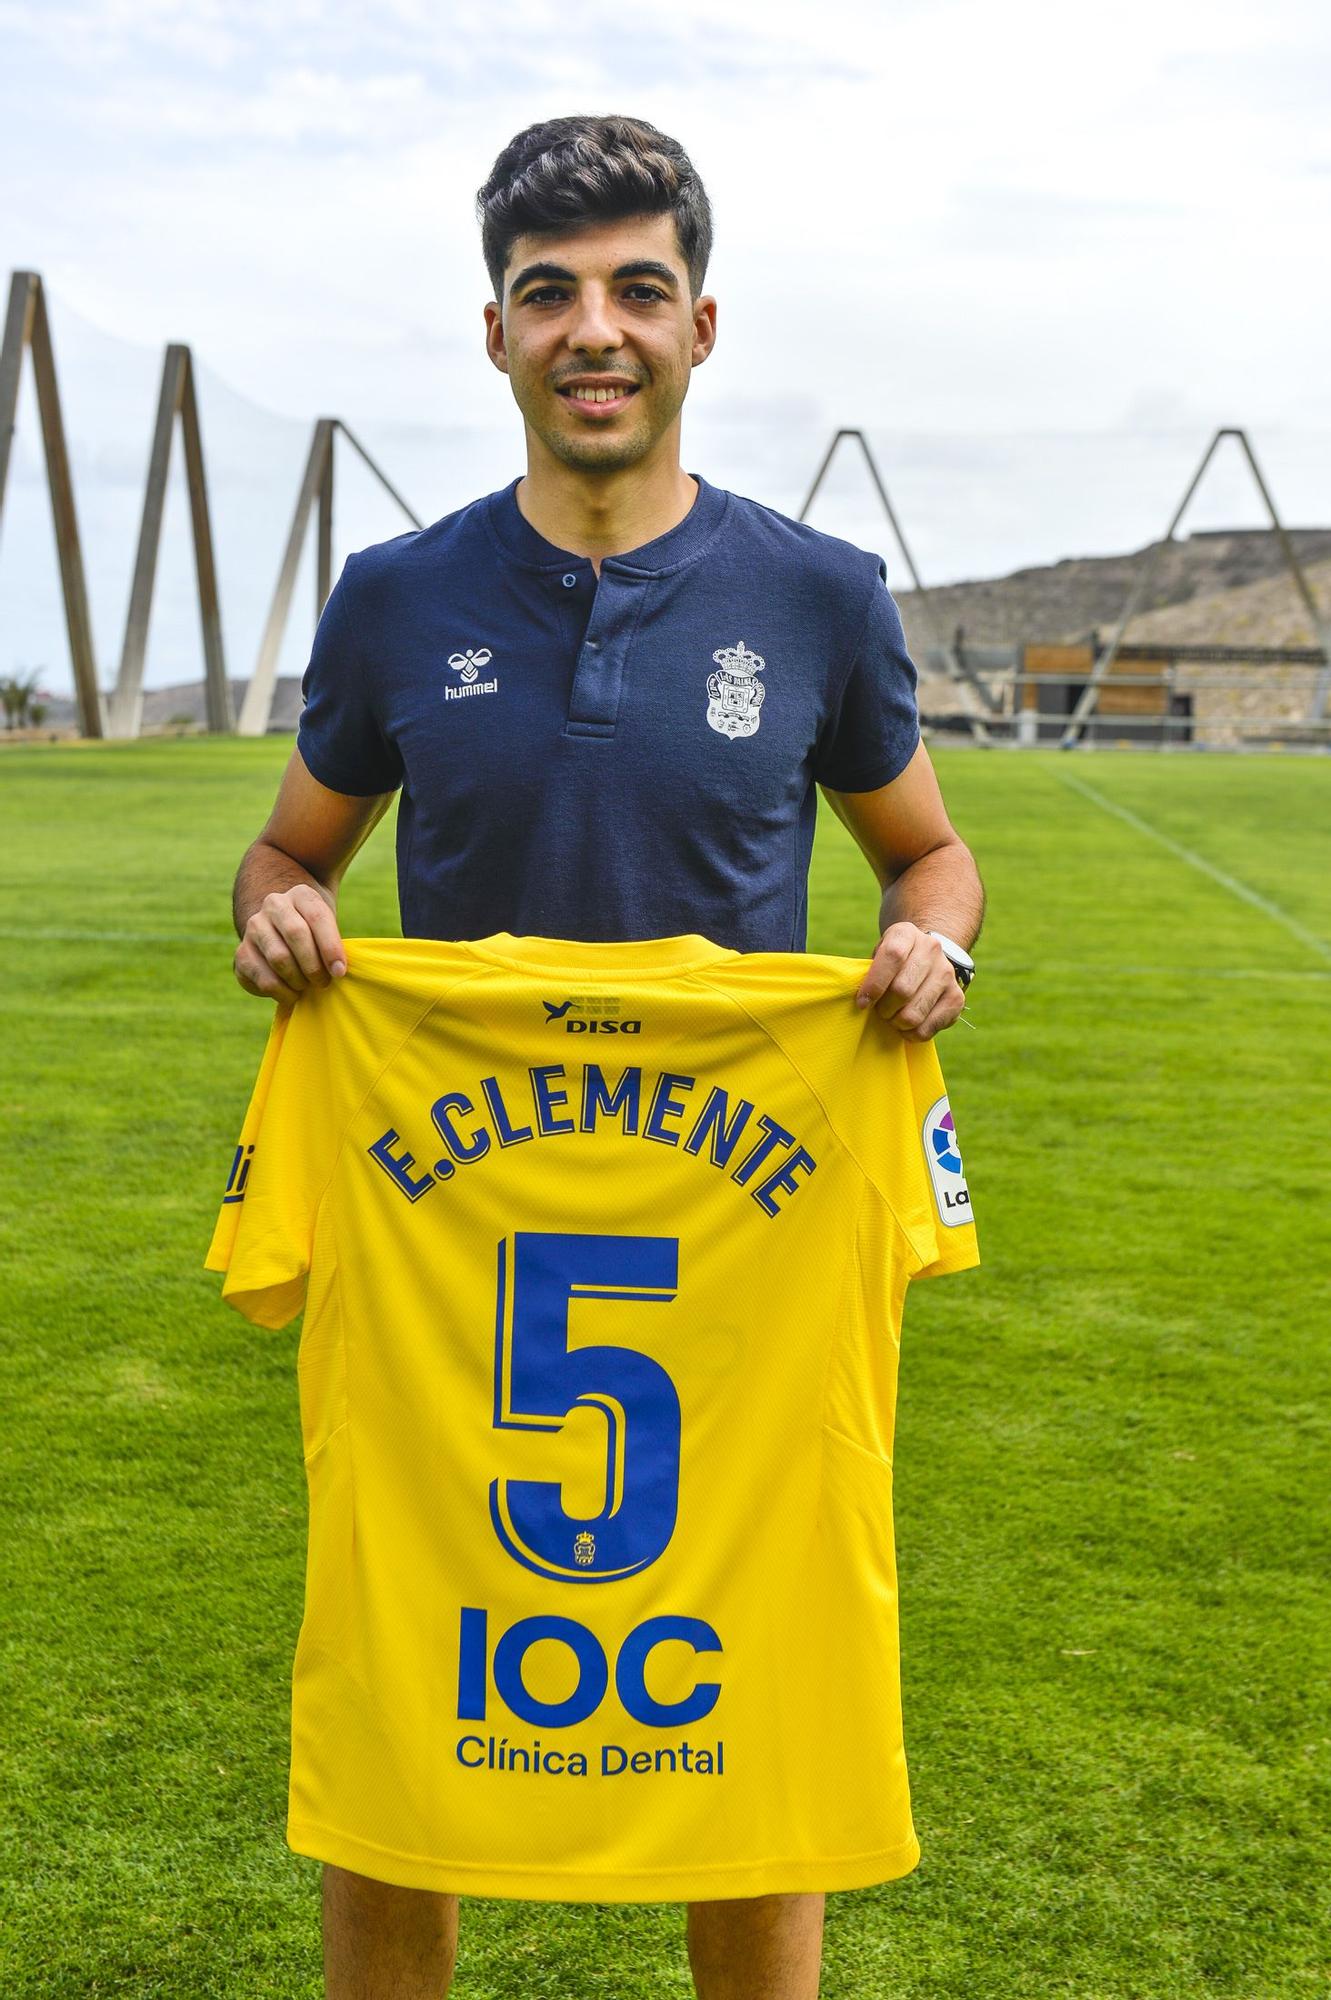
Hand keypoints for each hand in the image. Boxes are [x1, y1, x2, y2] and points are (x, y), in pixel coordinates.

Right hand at [234, 884, 347, 1001]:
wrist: (283, 936)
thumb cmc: (315, 937)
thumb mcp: (328, 931)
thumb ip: (334, 945)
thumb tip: (337, 971)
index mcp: (301, 895)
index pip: (317, 917)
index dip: (330, 947)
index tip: (339, 971)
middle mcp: (274, 904)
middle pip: (296, 934)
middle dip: (313, 965)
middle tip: (323, 982)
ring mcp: (254, 927)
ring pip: (278, 957)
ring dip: (298, 979)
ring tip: (307, 986)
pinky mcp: (242, 953)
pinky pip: (263, 977)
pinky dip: (282, 992)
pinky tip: (292, 994)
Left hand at [854, 922, 966, 1040]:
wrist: (928, 959)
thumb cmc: (893, 963)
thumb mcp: (878, 955)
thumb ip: (869, 972)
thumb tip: (863, 1001)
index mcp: (907, 934)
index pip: (893, 956)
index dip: (874, 984)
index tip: (863, 1003)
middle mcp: (931, 949)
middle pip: (902, 989)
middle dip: (884, 1009)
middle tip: (880, 1011)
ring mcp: (947, 973)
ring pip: (914, 1013)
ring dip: (897, 1023)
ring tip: (893, 1019)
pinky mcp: (957, 997)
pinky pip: (928, 1027)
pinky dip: (912, 1034)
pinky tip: (907, 1027)